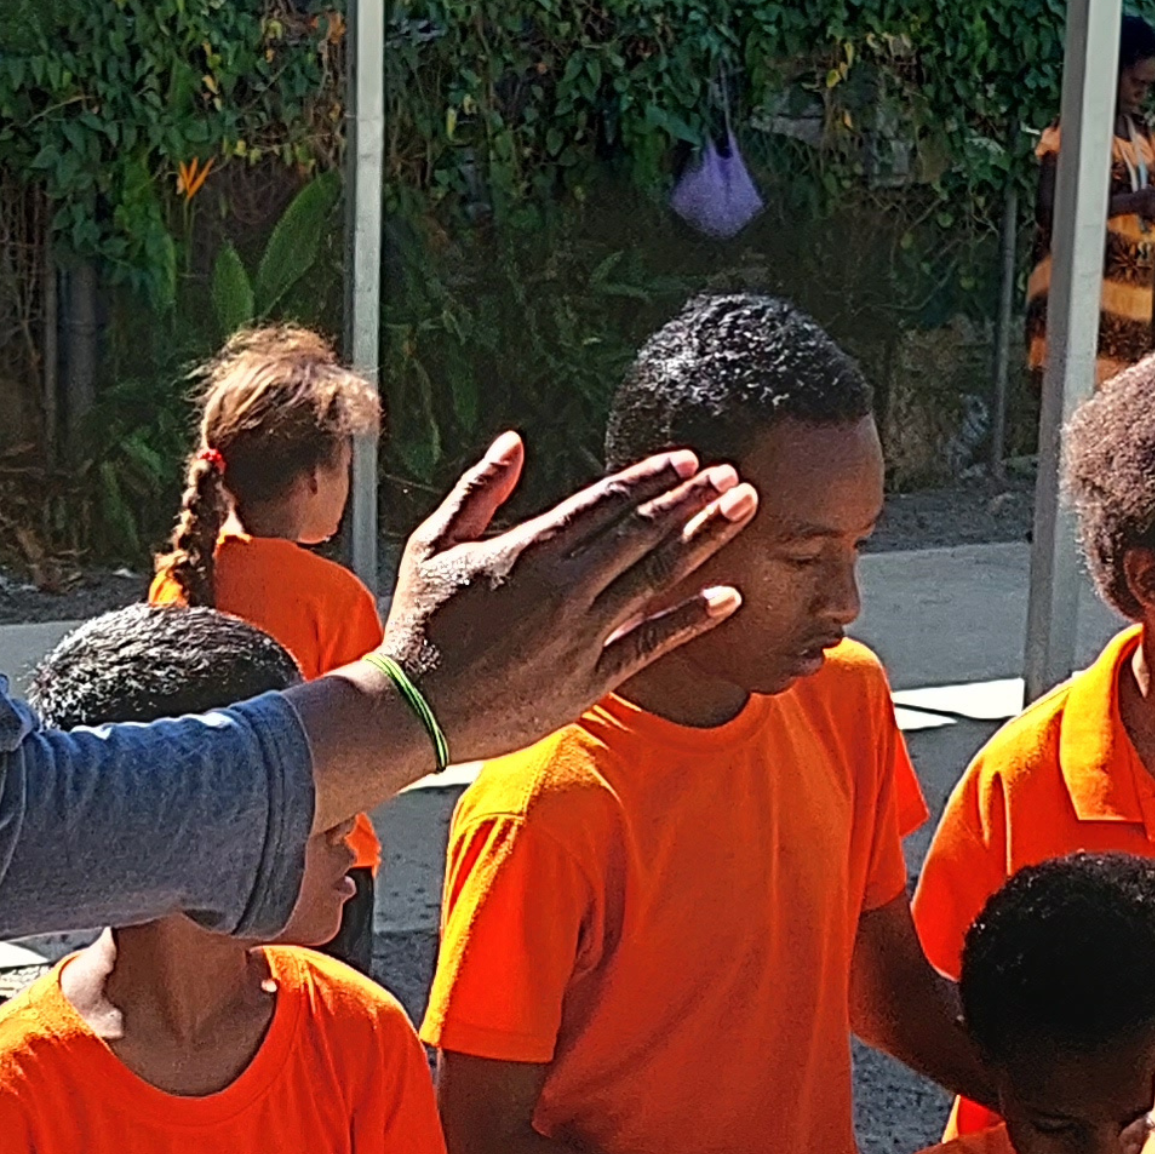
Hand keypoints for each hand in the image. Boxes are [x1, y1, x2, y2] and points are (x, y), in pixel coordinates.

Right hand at [382, 435, 753, 766]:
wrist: (413, 710)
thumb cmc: (419, 625)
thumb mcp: (435, 543)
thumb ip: (479, 489)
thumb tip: (513, 442)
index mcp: (528, 549)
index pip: (605, 502)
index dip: (651, 478)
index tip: (688, 461)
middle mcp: (564, 587)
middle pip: (642, 530)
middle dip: (692, 499)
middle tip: (732, 476)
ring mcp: (581, 634)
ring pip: (656, 575)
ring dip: (704, 538)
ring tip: (741, 509)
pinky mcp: (588, 679)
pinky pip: (651, 643)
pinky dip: (692, 618)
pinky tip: (730, 596)